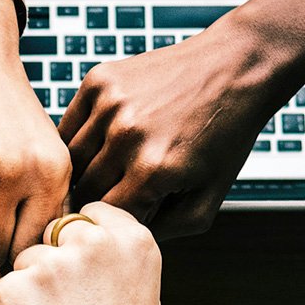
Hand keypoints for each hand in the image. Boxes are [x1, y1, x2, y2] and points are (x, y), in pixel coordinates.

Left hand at [0, 204, 161, 304]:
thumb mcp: (140, 294)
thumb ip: (113, 256)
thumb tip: (80, 231)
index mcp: (133, 240)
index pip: (89, 212)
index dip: (80, 243)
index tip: (84, 272)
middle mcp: (95, 243)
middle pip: (54, 231)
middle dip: (54, 261)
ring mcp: (52, 263)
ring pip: (25, 260)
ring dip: (31, 288)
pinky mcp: (15, 288)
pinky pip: (4, 288)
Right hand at [59, 20, 276, 237]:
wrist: (236, 66)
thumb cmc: (225, 136)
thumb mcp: (209, 199)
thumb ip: (166, 231)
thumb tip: (121, 238)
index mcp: (153, 170)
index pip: (106, 217)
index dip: (115, 222)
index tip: (126, 215)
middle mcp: (126, 135)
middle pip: (84, 190)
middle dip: (99, 198)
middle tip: (119, 193)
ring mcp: (110, 104)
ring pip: (70, 160)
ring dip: (86, 170)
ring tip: (111, 168)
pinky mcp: (99, 81)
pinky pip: (68, 126)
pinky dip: (79, 139)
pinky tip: (103, 141)